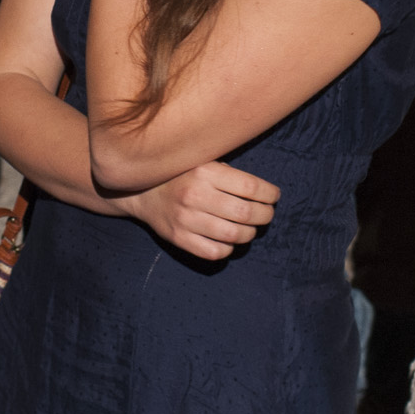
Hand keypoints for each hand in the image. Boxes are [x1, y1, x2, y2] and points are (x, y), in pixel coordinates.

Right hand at [117, 160, 280, 261]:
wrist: (140, 192)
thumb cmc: (180, 175)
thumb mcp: (201, 161)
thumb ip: (227, 172)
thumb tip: (263, 191)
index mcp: (204, 171)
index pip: (250, 187)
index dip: (270, 194)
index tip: (274, 196)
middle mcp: (195, 195)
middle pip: (246, 213)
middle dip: (265, 215)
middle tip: (267, 214)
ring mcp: (186, 219)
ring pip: (234, 235)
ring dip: (250, 233)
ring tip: (251, 228)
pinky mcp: (179, 239)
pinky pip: (215, 252)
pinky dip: (229, 248)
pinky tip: (229, 240)